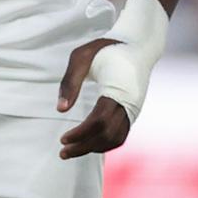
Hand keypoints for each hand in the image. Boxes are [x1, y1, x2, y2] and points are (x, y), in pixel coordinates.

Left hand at [56, 38, 132, 157]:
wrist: (136, 45)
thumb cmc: (104, 49)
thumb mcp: (81, 57)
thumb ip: (70, 82)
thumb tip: (61, 110)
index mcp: (117, 89)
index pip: (99, 121)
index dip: (81, 134)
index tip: (62, 139)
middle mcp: (129, 103)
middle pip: (107, 135)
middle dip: (84, 147)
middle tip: (62, 152)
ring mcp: (133, 109)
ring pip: (115, 138)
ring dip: (93, 148)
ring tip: (72, 150)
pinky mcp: (133, 112)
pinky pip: (120, 135)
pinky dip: (104, 143)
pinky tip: (88, 143)